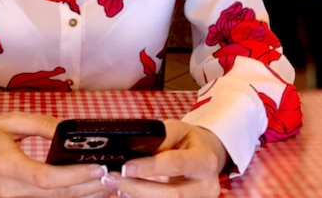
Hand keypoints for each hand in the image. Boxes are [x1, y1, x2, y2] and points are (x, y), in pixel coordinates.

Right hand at [0, 111, 111, 197]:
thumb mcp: (8, 121)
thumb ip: (39, 124)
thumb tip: (67, 128)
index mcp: (7, 165)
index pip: (45, 177)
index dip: (74, 175)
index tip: (97, 167)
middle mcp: (10, 190)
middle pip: (55, 196)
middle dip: (88, 188)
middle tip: (113, 176)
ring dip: (83, 196)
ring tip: (108, 185)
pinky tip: (86, 192)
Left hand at [102, 119, 226, 197]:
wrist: (207, 155)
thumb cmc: (188, 140)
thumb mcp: (177, 129)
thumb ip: (160, 139)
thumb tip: (134, 149)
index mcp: (205, 160)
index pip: (175, 164)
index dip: (149, 167)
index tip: (125, 168)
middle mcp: (207, 185)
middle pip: (171, 194)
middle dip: (138, 188)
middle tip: (113, 178)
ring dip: (137, 196)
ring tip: (117, 186)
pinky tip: (128, 192)